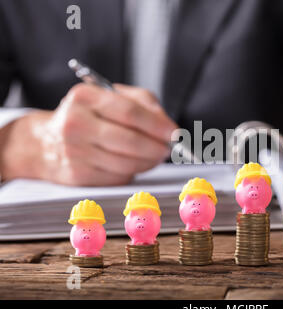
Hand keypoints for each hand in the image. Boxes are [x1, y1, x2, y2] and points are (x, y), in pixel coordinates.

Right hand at [0, 84, 177, 185]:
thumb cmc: (90, 115)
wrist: (46, 142)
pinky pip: (118, 177)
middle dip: (157, 148)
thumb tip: (169, 128)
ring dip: (149, 162)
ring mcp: (75, 152)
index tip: (175, 134)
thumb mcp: (112, 97)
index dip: (157, 125)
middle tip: (168, 149)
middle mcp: (76, 123)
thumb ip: (144, 104)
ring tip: (154, 156)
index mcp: (85, 97)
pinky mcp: (78, 175)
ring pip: (127, 163)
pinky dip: (133, 172)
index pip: (129, 112)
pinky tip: (132, 163)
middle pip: (130, 141)